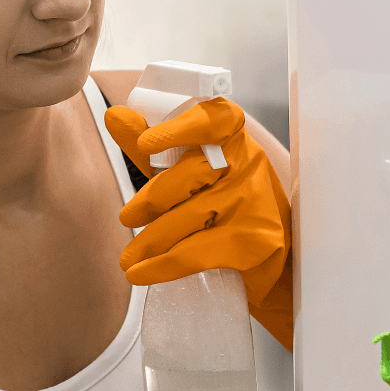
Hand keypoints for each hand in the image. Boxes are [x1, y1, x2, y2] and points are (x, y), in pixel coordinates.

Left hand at [104, 98, 293, 347]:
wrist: (274, 256)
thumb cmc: (227, 204)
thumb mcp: (193, 172)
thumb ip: (156, 148)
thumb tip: (115, 117)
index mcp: (234, 139)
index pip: (213, 121)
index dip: (180, 128)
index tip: (146, 143)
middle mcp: (249, 165)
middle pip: (190, 174)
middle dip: (151, 200)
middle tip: (126, 218)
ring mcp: (253, 203)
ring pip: (188, 217)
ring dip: (150, 241)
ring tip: (128, 257)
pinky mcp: (253, 242)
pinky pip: (196, 253)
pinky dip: (161, 266)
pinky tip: (141, 274)